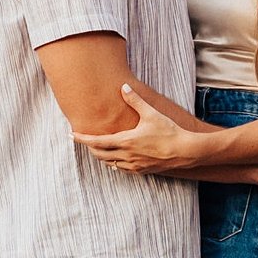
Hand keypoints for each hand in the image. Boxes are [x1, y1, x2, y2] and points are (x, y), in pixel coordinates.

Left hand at [73, 85, 193, 174]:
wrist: (186, 151)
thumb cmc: (169, 131)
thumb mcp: (151, 113)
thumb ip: (135, 101)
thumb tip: (124, 87)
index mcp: (126, 141)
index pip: (97, 141)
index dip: (82, 138)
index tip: (71, 135)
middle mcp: (127, 156)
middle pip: (100, 154)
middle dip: (90, 148)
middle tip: (83, 140)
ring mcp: (134, 165)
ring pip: (110, 163)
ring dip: (102, 156)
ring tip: (98, 148)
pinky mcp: (143, 170)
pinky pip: (123, 169)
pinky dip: (115, 163)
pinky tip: (116, 160)